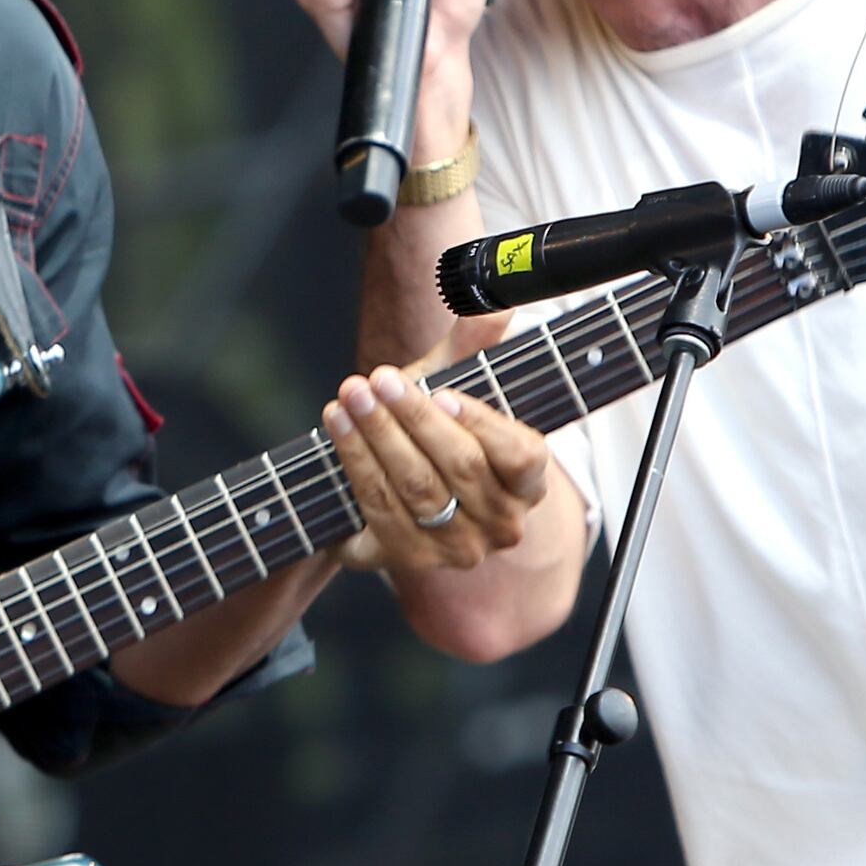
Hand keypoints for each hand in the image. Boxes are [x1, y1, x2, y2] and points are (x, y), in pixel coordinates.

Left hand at [323, 366, 547, 573]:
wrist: (391, 486)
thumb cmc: (431, 429)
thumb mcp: (453, 385)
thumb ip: (473, 347)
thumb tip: (490, 303)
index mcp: (528, 483)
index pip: (521, 455)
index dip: (480, 423)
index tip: (441, 392)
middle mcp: (500, 524)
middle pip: (460, 468)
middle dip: (412, 418)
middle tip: (377, 379)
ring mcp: (454, 550)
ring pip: (416, 490)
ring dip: (376, 438)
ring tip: (349, 395)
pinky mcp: (405, 561)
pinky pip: (376, 513)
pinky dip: (353, 465)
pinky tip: (336, 428)